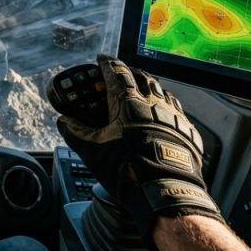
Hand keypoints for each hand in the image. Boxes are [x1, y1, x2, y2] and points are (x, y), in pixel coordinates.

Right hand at [57, 55, 222, 246]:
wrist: (163, 191)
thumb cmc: (126, 167)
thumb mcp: (92, 150)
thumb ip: (75, 132)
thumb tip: (63, 121)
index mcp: (128, 102)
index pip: (117, 72)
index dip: (107, 64)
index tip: (101, 59)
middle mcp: (153, 103)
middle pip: (143, 77)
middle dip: (131, 73)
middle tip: (122, 74)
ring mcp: (173, 116)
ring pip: (163, 92)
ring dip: (151, 88)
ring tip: (143, 92)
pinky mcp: (187, 131)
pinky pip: (177, 112)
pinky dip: (167, 108)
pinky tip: (164, 116)